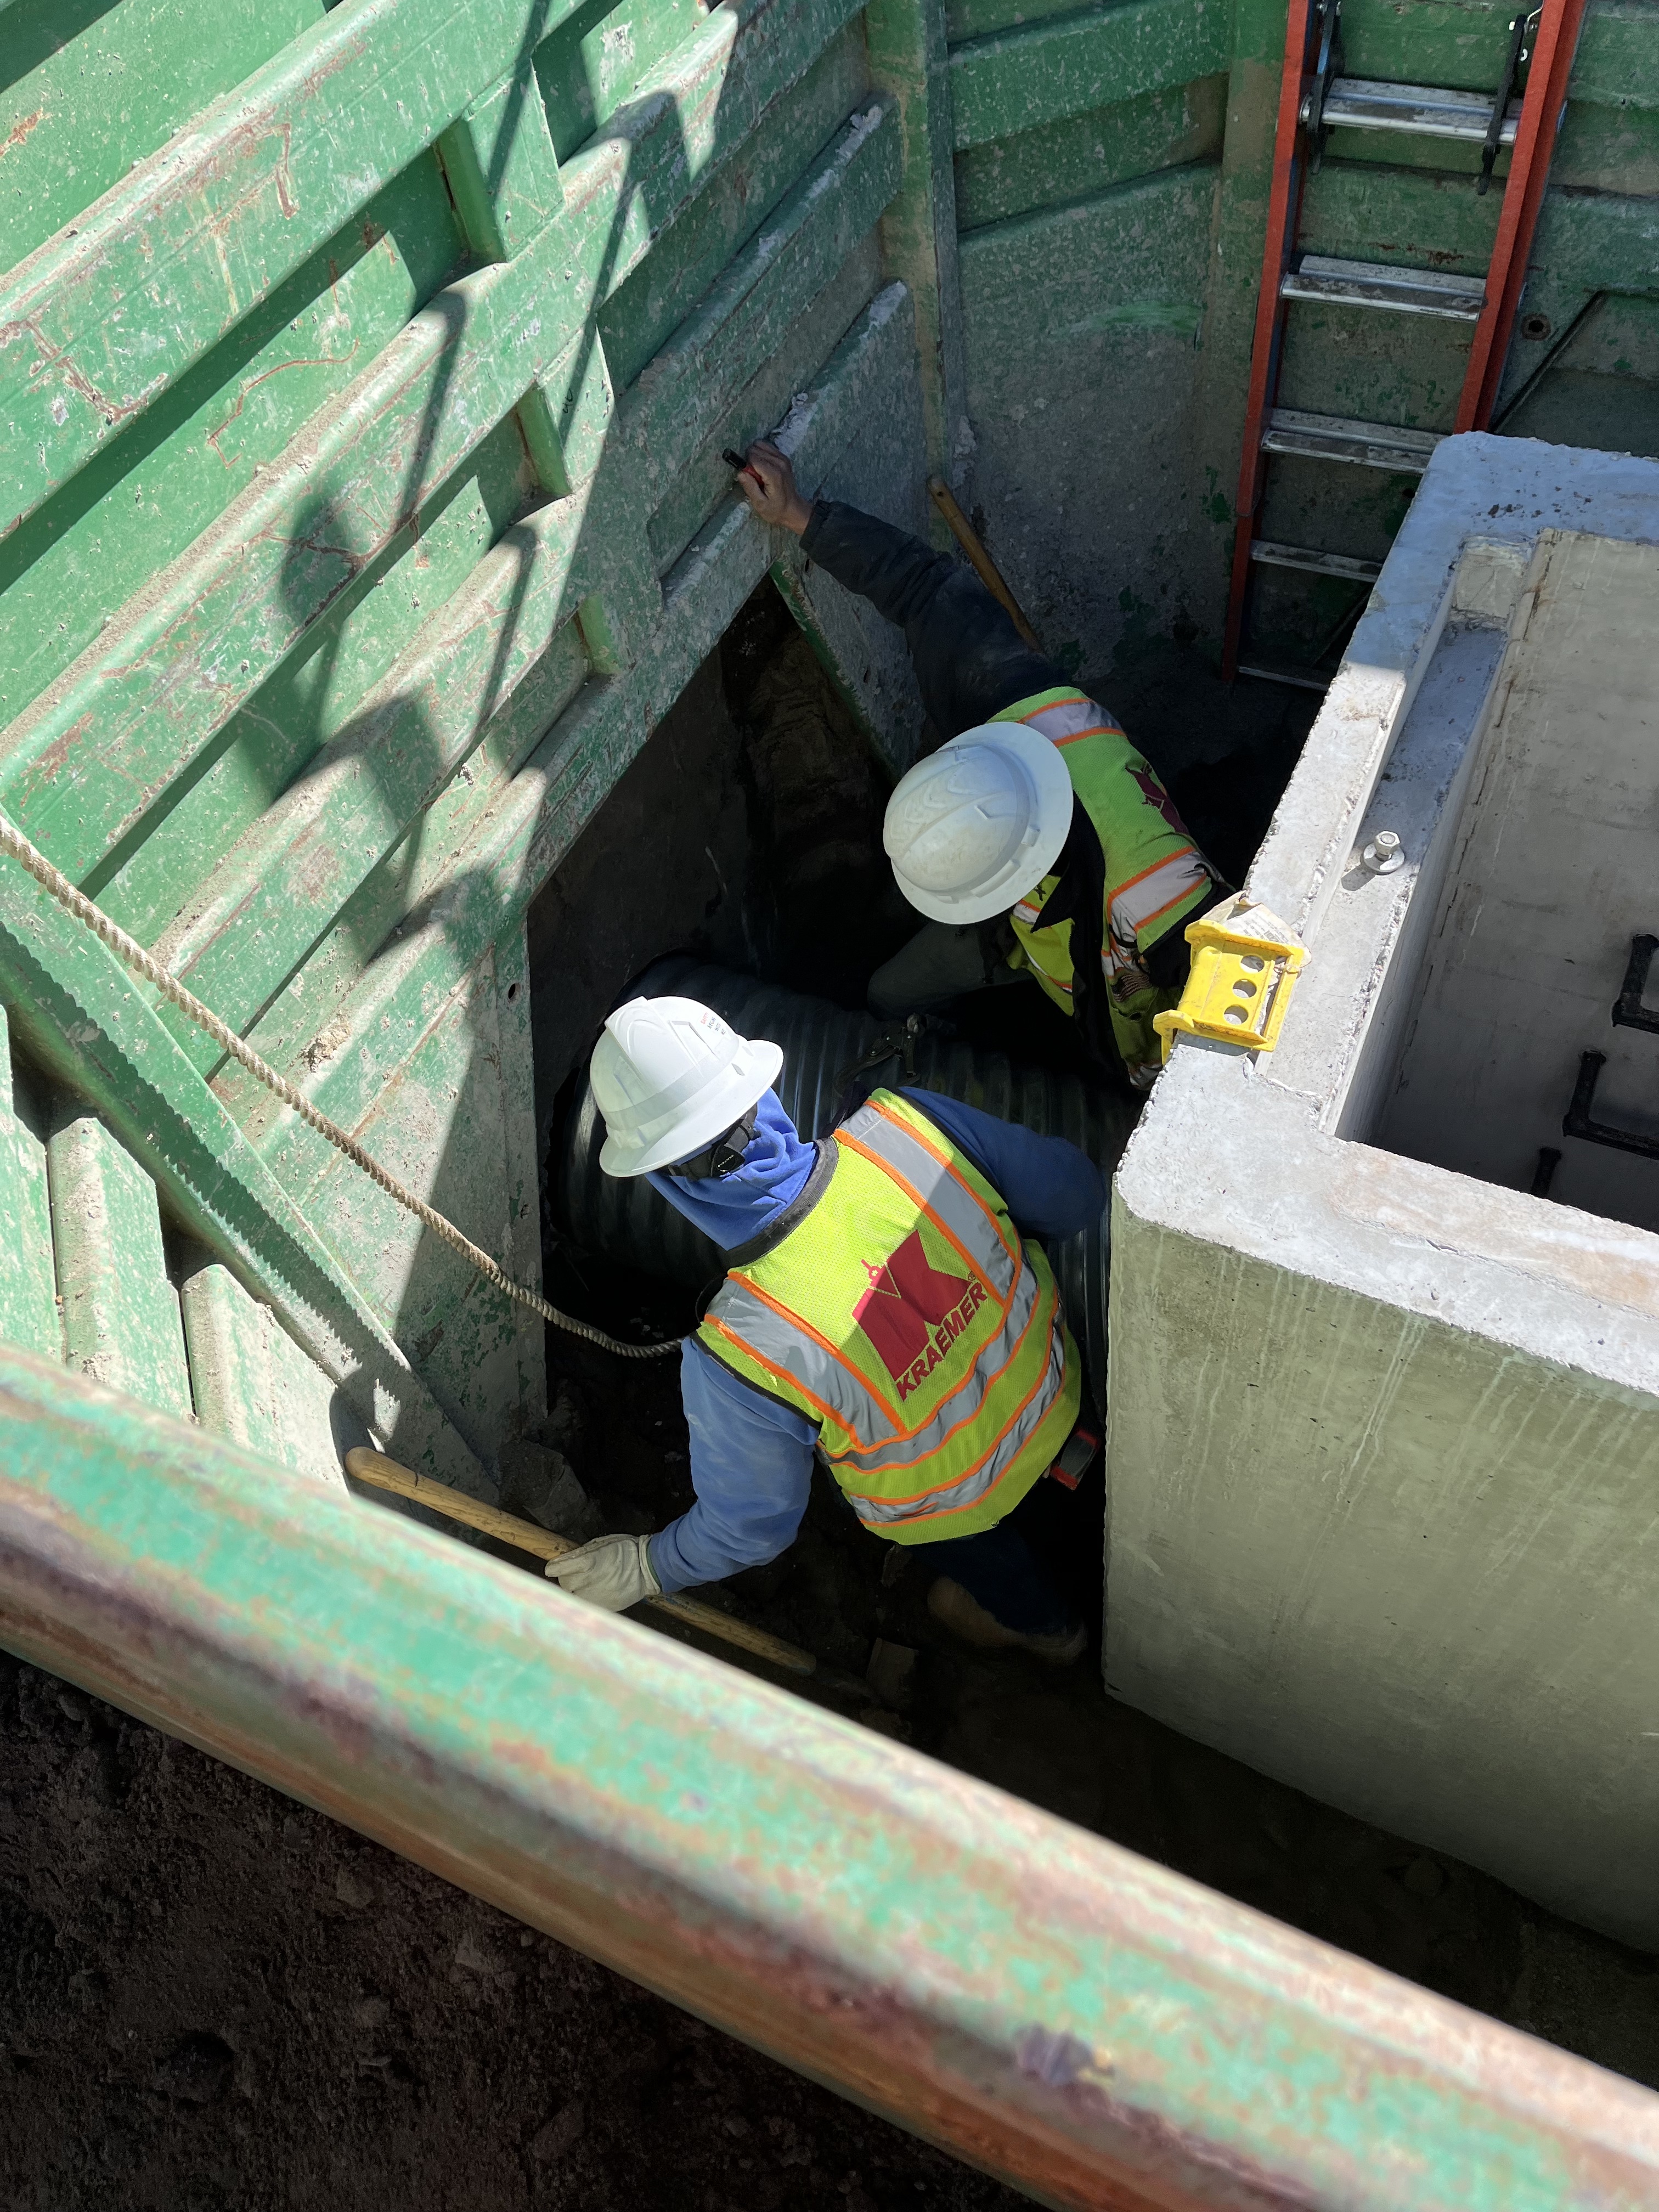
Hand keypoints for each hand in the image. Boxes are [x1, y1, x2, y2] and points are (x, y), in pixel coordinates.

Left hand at [545, 1531, 660, 1611]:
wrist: (648, 1569)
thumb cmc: (626, 1551)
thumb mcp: (603, 1544)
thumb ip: (582, 1552)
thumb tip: (566, 1560)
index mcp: (587, 1563)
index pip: (558, 1568)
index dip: (554, 1567)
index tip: (553, 1567)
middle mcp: (587, 1583)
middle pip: (564, 1584)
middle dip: (567, 1578)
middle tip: (576, 1573)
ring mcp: (594, 1598)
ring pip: (573, 1597)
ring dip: (575, 1591)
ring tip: (586, 1584)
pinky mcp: (601, 1608)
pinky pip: (586, 1605)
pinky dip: (587, 1599)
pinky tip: (596, 1592)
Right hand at [737, 441, 812, 533]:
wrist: (793, 508)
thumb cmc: (775, 509)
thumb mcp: (760, 504)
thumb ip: (750, 487)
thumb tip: (740, 472)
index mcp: (774, 473)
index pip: (752, 457)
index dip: (747, 467)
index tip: (750, 478)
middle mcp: (779, 462)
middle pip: (755, 449)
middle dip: (750, 461)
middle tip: (755, 477)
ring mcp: (783, 458)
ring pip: (760, 445)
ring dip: (755, 456)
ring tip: (759, 472)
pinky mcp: (783, 457)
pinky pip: (766, 447)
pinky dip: (761, 454)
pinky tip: (763, 467)